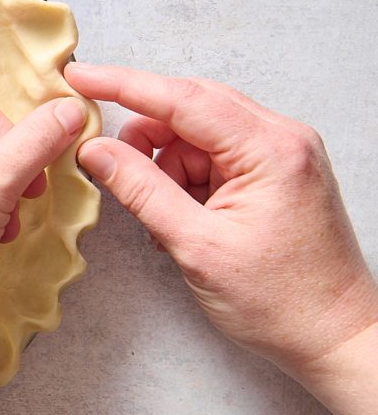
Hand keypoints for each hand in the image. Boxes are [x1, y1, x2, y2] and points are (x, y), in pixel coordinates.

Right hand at [64, 62, 377, 375]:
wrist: (334, 336)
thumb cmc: (280, 302)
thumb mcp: (196, 246)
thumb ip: (141, 190)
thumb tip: (95, 151)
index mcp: (270, 150)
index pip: (182, 98)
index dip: (123, 85)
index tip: (81, 77)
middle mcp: (282, 138)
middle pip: (190, 107)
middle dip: (144, 135)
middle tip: (106, 162)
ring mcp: (281, 153)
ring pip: (198, 131)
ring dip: (166, 163)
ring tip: (165, 217)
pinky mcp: (274, 171)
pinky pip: (214, 153)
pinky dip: (186, 178)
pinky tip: (184, 215)